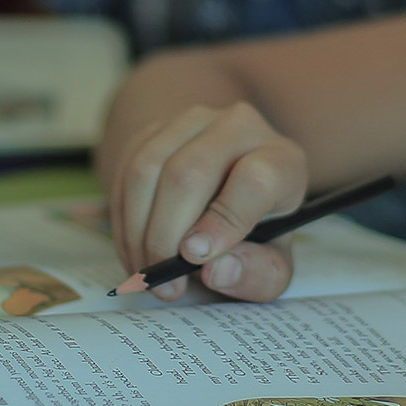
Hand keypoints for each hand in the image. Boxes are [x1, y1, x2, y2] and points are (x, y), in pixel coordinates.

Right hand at [104, 103, 306, 301]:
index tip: (196, 260)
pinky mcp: (157, 130)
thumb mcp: (271, 268)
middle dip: (166, 237)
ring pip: (148, 168)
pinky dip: (122, 219)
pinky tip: (134, 251)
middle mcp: (240, 127)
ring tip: (146, 272)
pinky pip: (126, 169)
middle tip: (165, 284)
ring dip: (137, 230)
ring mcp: (194, 121)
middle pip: (190, 172)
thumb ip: (256, 274)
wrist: (231, 198)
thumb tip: (216, 270)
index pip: (255, 180)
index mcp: (282, 161)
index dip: (224, 222)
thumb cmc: (257, 235)